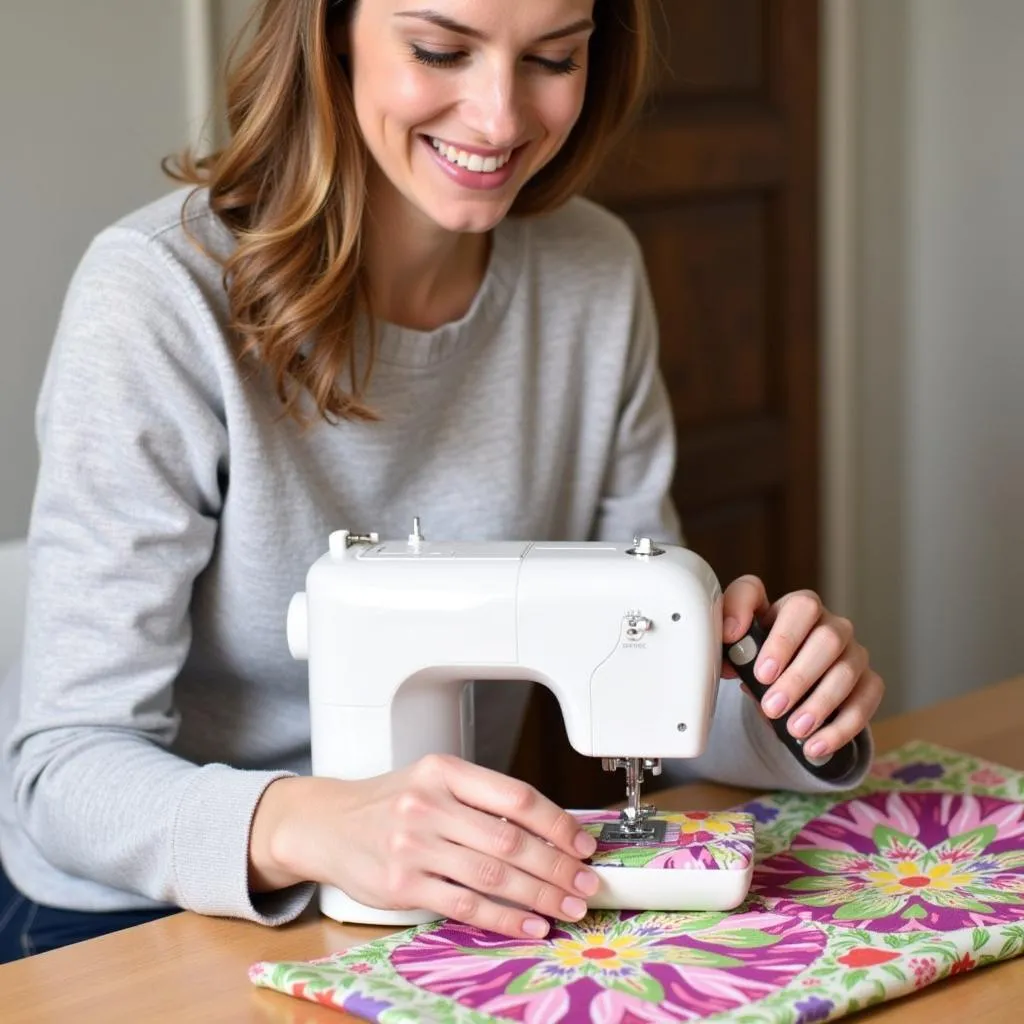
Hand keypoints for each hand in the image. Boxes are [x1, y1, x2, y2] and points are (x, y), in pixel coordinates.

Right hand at [249, 755, 599, 938]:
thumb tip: (551, 831)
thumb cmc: (390, 803)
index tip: (583, 844)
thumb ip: (482, 800)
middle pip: (510, 840)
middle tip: (587, 883)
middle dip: (557, 866)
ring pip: (492, 875)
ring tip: (569, 907)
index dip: (557, 823)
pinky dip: (504, 919)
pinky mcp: (403, 885)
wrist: (326, 824)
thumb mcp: (433, 781)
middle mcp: (429, 804)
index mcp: (444, 770)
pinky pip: (465, 905)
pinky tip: (530, 924)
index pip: (515, 796)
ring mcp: (413, 846)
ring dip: (539, 896)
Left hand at [721, 575, 883, 760]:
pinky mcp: (869, 682)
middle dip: (798, 678)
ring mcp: (855, 653)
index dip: (783, 639)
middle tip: (772, 707)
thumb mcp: (739, 640)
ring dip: (819, 705)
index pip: (800, 608)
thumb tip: (730, 642)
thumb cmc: (760, 654)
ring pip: (847, 672)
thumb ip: (730, 631)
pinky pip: (866, 701)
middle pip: (828, 641)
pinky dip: (840, 728)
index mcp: (800, 608)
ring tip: (794, 729)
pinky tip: (816, 745)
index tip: (762, 672)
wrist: (781, 684)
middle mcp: (833, 625)